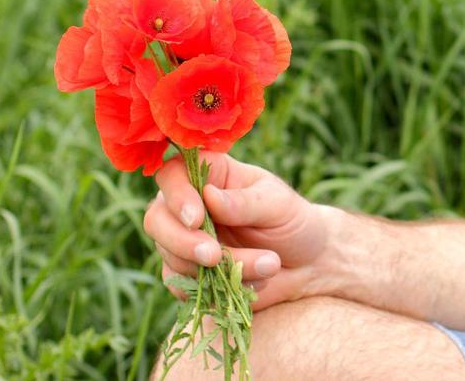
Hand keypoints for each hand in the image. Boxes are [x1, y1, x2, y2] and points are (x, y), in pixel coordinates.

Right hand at [145, 152, 332, 310]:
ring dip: (217, 269)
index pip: (172, 175)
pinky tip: (255, 282)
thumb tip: (208, 195)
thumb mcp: (278, 205)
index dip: (177, 195)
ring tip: (269, 265)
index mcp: (211, 176)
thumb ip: (244, 202)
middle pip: (157, 220)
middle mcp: (190, 207)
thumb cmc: (293, 221)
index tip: (196, 218)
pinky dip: (217, 289)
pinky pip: (184, 286)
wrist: (307, 264)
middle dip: (182, 242)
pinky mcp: (188, 276)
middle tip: (214, 256)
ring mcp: (185, 243)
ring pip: (172, 257)